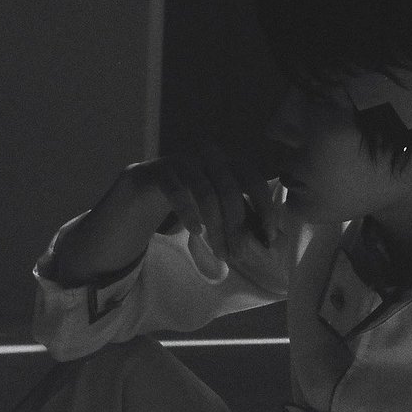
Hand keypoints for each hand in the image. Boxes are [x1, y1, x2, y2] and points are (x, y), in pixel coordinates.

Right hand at [125, 147, 274, 258]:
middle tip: (239, 255)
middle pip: (230, 190)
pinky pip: (177, 191)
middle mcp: (207, 156)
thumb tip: (269, 238)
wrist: (143, 191)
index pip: (253, 180)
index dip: (264, 207)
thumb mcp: (219, 209)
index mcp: (228, 162)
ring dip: (215, 227)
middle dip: (237, 226)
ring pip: (205, 193)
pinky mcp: (158, 170)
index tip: (268, 236)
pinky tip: (195, 232)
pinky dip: (189, 212)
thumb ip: (241, 217)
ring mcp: (182, 160)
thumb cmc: (189, 201)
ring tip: (220, 252)